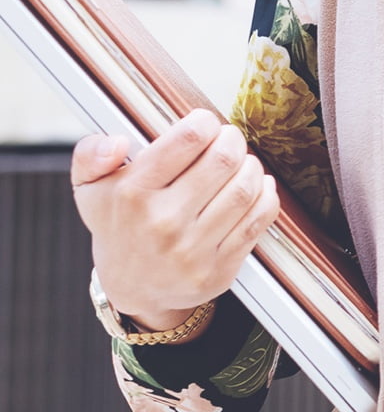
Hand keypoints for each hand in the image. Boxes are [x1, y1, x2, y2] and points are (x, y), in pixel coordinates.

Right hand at [71, 108, 279, 334]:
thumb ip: (91, 155)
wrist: (133, 289)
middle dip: (232, 140)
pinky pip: (259, 219)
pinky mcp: (218, 269)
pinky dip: (265, 194)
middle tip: (227, 141)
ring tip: (241, 164)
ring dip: (251, 166)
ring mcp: (192, 251)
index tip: (205, 125)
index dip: (205, 122)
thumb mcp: (90, 189)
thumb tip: (118, 143)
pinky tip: (256, 187)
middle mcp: (163, 224)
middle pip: (224, 159)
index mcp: (133, 196)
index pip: (189, 138)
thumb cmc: (119, 226)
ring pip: (245, 187)